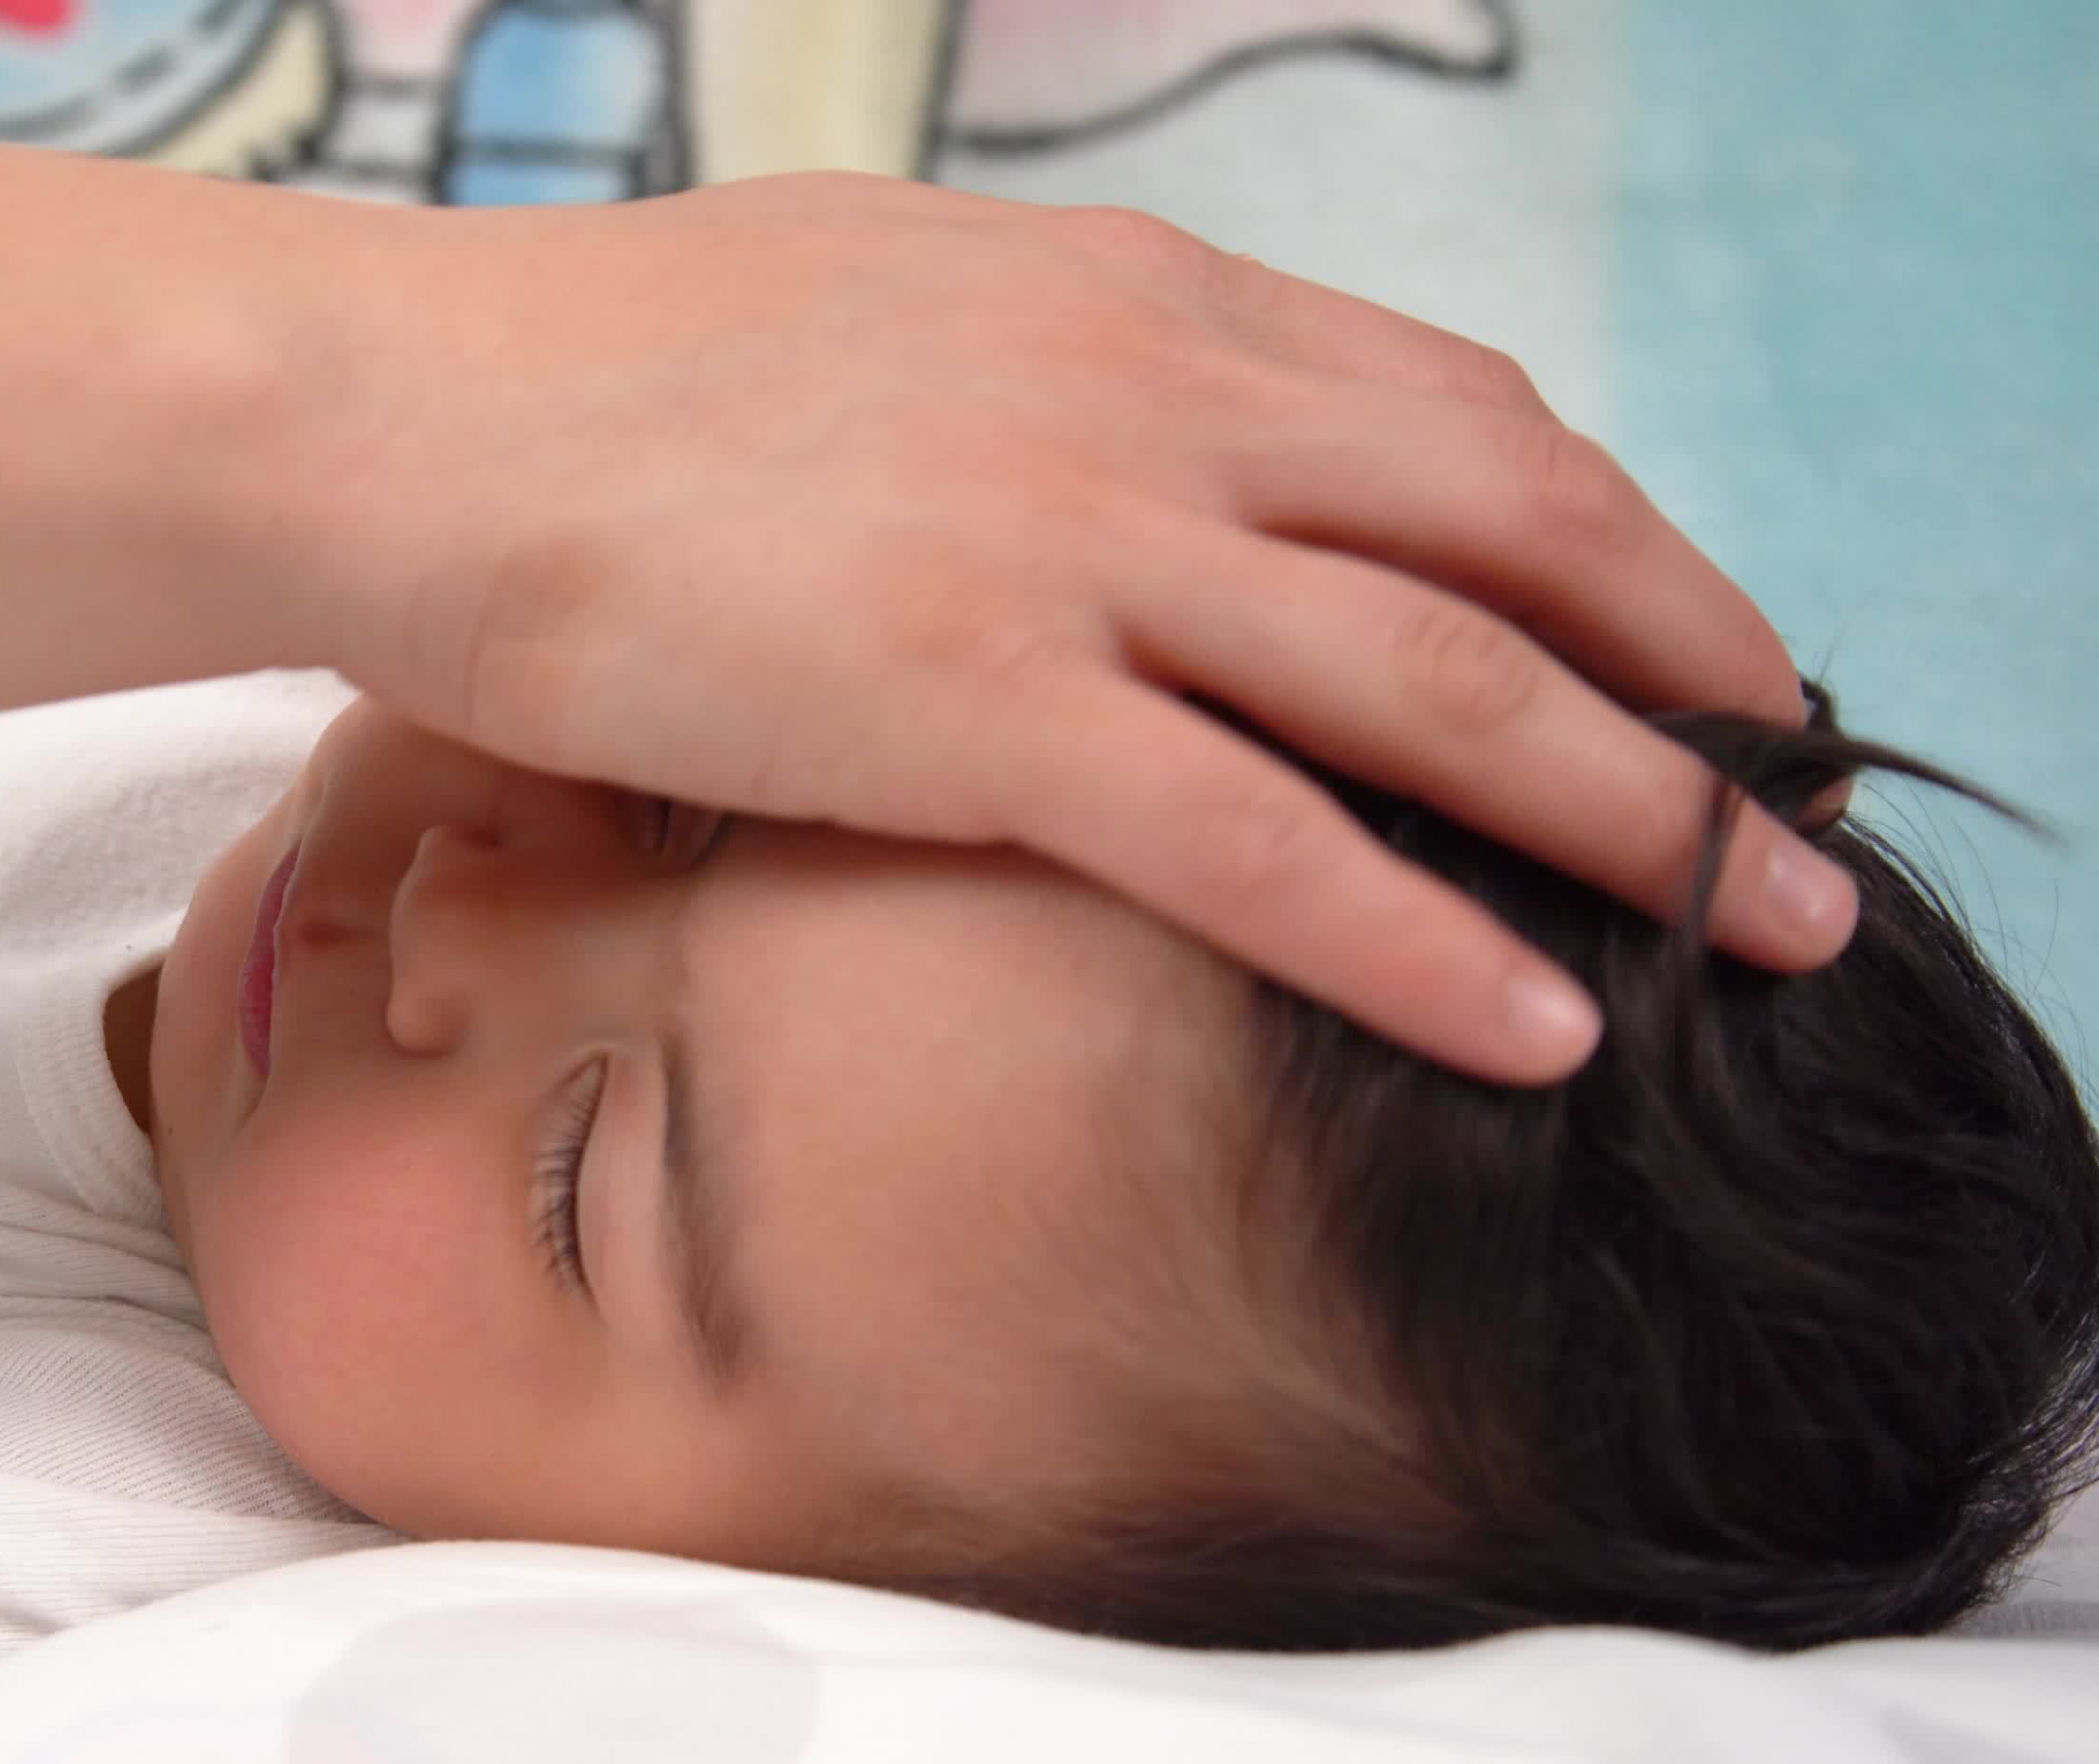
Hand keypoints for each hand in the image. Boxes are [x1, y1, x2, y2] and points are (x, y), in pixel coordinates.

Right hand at [316, 176, 1842, 1083]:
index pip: (1448, 409)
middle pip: (1513, 529)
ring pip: (1438, 683)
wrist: (397, 415)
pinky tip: (1541, 1024)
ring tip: (1772, 932)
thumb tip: (1113, 442)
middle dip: (1694, 668)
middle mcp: (1142, 400)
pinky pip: (1260, 840)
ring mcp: (1069, 547)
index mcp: (1121, 300)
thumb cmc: (585, 374)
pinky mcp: (971, 701)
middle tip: (1805, 792)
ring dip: (1638, 814)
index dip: (1604, 532)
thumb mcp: (869, 305)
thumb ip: (1035, 368)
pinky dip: (1423, 936)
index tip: (1682, 635)